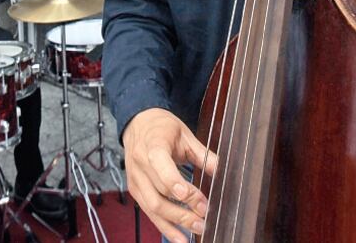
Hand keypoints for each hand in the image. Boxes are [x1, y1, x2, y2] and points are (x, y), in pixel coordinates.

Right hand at [123, 108, 218, 242]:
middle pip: (160, 194)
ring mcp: (136, 180)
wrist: (138, 124)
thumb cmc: (161, 127)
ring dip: (176, 223)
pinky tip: (180, 237)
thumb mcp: (184, 134)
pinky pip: (149, 213)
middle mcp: (140, 165)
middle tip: (204, 218)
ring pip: (153, 208)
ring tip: (197, 230)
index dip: (175, 183)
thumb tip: (219, 170)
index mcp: (152, 145)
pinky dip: (165, 227)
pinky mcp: (136, 191)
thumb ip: (202, 153)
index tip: (194, 198)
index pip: (160, 165)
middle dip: (183, 210)